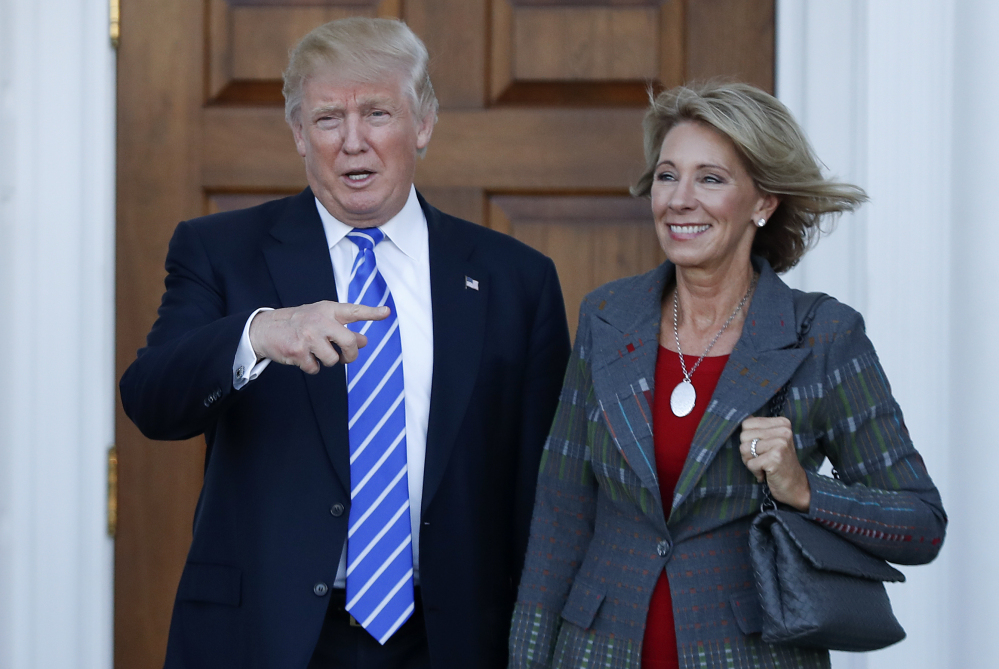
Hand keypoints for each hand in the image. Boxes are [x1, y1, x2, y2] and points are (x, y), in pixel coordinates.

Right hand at [249, 301, 389, 373]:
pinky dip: (311, 367)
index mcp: (328, 310)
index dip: (372, 312)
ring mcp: (309, 336)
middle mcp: (320, 321)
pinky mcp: (299, 351)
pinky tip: (303, 357)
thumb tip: (364, 341)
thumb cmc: (298, 323)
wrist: (265, 328)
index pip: (354, 311)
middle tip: (346, 357)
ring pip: (333, 359)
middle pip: (350, 342)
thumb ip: (343, 328)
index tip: (386, 312)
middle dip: (351, 355)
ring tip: (317, 353)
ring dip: (327, 361)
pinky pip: (315, 368)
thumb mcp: (321, 320)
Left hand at [739, 416, 810, 511]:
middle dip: (747, 451)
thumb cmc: (778, 463)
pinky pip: (750, 463)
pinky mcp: (776, 458)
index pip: (747, 423)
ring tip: (764, 466)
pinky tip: (767, 473)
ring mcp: (780, 444)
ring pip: (744, 449)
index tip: (761, 449)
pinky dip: (755, 472)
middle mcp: (783, 431)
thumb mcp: (770, 441)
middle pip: (744, 435)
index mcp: (782, 423)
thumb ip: (758, 429)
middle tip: (762, 459)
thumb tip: (741, 417)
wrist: (796, 486)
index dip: (748, 439)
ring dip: (750, 461)